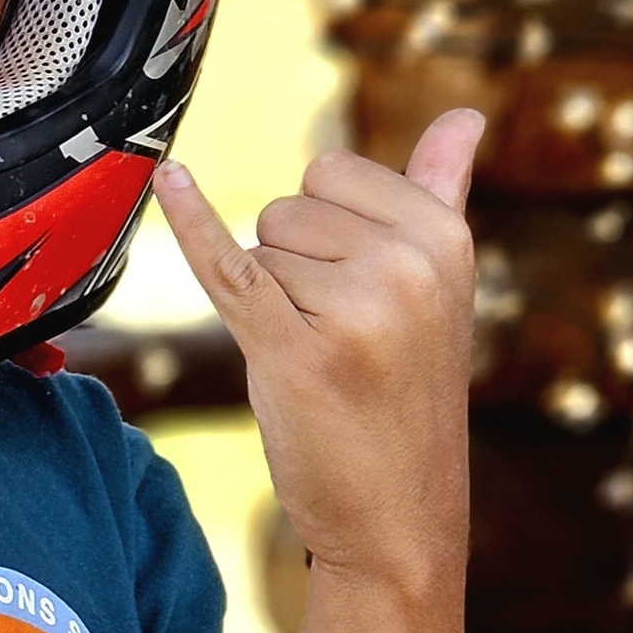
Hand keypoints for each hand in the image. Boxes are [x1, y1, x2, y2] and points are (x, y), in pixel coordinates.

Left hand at [154, 110, 482, 606]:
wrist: (398, 516)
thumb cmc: (406, 396)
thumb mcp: (441, 289)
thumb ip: (443, 195)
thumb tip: (466, 116)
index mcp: (445, 237)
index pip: (334, 170)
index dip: (325, 228)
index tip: (359, 289)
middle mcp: (406, 264)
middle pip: (289, 208)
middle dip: (294, 266)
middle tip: (337, 336)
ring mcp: (352, 308)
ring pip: (259, 252)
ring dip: (271, 304)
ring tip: (320, 360)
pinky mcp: (293, 352)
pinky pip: (227, 269)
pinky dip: (191, 227)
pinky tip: (167, 181)